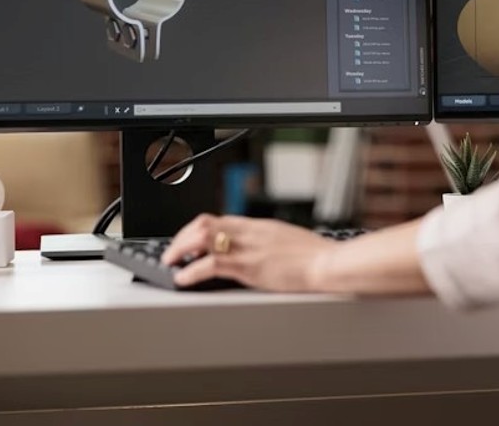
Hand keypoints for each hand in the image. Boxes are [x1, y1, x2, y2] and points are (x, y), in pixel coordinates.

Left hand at [160, 214, 337, 290]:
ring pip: (202, 238)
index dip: (196, 230)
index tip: (188, 242)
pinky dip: (191, 271)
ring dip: (180, 250)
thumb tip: (260, 249)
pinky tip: (183, 278)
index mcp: (257, 225)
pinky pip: (211, 264)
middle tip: (172, 252)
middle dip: (182, 237)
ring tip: (171, 263)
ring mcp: (247, 248)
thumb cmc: (316, 256)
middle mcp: (249, 232)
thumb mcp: (287, 240)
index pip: (218, 219)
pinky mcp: (248, 266)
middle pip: (204, 223)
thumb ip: (268, 242)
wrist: (328, 263)